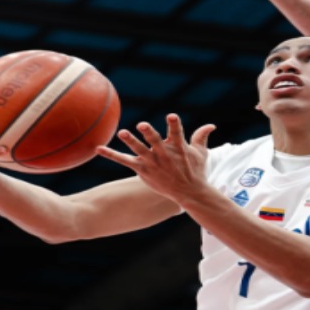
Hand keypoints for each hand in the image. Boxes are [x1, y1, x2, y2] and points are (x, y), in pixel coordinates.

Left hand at [97, 114, 215, 202]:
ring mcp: (153, 162)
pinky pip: (124, 161)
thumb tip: (211, 125)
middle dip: (149, 133)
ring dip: (131, 141)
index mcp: (178, 147)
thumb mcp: (200, 154)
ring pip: (139, 150)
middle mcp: (164, 154)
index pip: (177, 133)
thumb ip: (202, 137)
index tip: (171, 116)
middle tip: (141, 125)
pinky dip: (111, 155)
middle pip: (155, 141)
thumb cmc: (195, 171)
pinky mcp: (142, 169)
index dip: (174, 124)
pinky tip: (98, 148)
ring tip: (122, 133)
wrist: (189, 193)